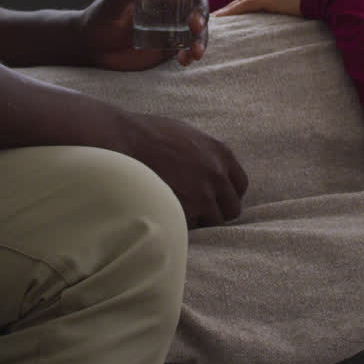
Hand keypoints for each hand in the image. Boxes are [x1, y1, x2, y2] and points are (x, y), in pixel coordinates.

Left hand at [75, 0, 209, 69]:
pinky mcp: (173, 42)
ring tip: (196, 51)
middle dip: (200, 12)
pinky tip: (186, 60)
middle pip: (196, 0)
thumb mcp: (110, 4)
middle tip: (194, 24)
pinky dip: (192, 52)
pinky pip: (189, 45)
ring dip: (201, 36)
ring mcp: (174, 22)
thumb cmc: (100, 18)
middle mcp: (171, 0)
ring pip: (198, 25)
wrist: (94, 47)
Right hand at [119, 111, 249, 228]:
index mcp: (221, 153)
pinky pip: (191, 228)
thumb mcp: (187, 135)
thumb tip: (211, 168)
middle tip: (197, 210)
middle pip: (232, 209)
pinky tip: (166, 213)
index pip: (240, 185)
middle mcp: (217, 175)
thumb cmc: (149, 135)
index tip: (215, 199)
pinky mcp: (185, 211)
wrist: (123, 141)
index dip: (227, 195)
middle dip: (216, 211)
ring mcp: (203, 195)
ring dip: (199, 220)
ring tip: (177, 210)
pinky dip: (181, 225)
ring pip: (213, 223)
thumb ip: (205, 154)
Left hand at [211, 0, 312, 17]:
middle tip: (220, 16)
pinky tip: (223, 16)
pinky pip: (246, 4)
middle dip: (233, 6)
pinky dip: (233, 10)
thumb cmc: (324, 1)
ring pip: (244, 0)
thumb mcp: (309, 7)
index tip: (235, 13)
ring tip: (217, 18)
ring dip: (230, 9)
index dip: (245, 5)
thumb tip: (305, 24)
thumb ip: (302, 13)